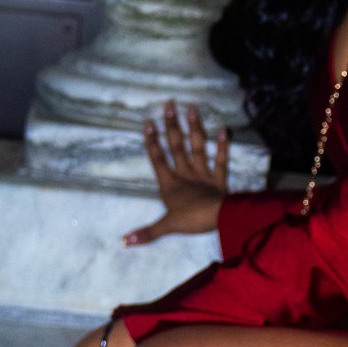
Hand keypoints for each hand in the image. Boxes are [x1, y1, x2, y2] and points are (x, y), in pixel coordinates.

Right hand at [125, 100, 228, 245]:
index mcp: (170, 185)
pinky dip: (223, 146)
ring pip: (197, 148)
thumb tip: (123, 242)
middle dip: (172, 126)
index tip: (147, 122)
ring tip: (192, 109)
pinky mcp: (220, 179)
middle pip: (177, 147)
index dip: (152, 142)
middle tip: (169, 104)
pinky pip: (221, 160)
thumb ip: (146, 232)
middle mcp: (185, 175)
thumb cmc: (191, 221)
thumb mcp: (166, 227)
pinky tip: (224, 129)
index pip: (158, 160)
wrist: (217, 219)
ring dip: (194, 128)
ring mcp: (203, 175)